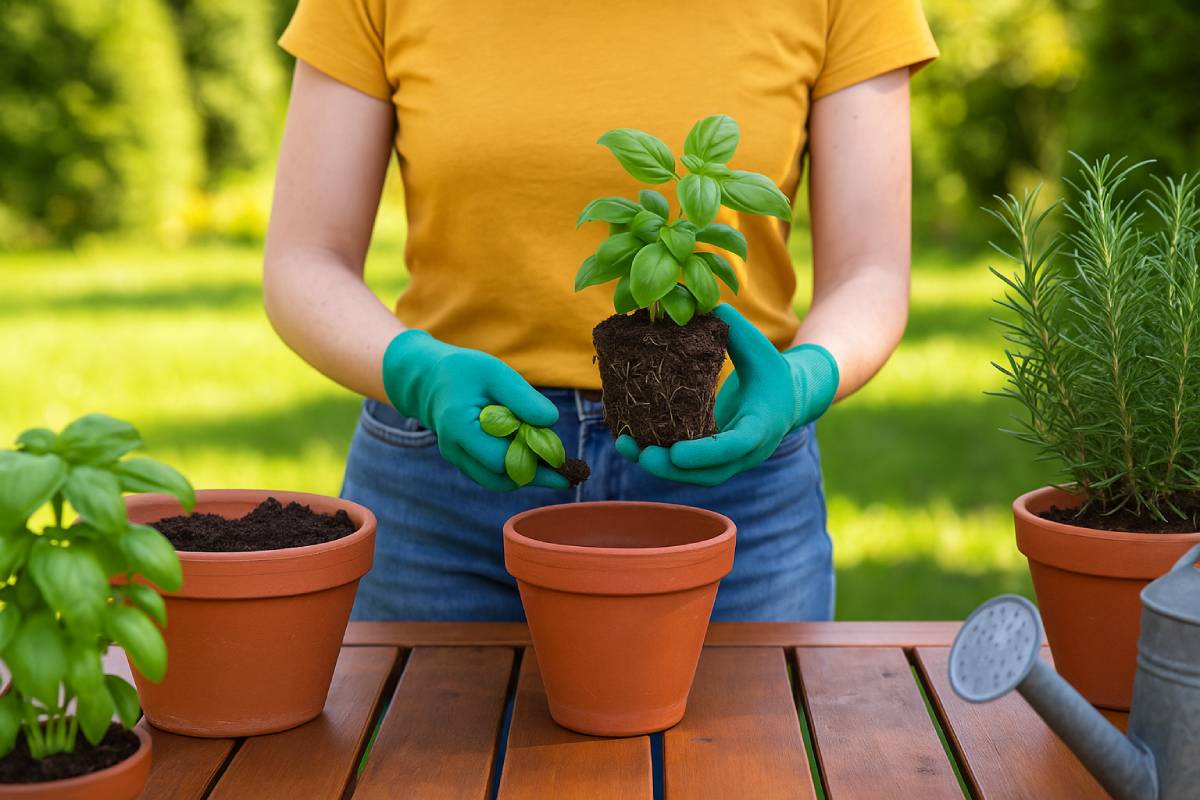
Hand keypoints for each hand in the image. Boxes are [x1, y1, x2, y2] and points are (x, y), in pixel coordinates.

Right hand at [382, 331, 567, 490]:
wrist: (429, 380)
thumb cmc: (465, 372)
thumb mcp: (495, 372)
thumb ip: (522, 397)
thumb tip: (551, 423)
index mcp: (458, 427)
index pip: (499, 458)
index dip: (529, 453)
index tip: (554, 444)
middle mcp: (454, 450)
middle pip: (501, 477)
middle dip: (534, 470)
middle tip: (566, 465)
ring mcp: (458, 460)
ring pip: (499, 482)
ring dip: (528, 473)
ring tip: (555, 463)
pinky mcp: (465, 462)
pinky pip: (494, 475)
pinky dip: (516, 468)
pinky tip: (537, 456)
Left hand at [615, 304, 837, 485]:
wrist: (786, 399)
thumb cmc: (771, 370)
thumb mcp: (760, 348)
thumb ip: (734, 329)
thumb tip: (701, 306)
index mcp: (761, 426)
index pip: (735, 446)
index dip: (705, 454)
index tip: (676, 452)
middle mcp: (746, 452)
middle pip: (710, 474)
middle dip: (673, 469)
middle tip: (642, 455)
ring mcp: (729, 461)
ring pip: (695, 476)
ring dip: (659, 468)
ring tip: (626, 447)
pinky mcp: (714, 460)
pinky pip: (687, 468)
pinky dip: (659, 460)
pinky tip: (631, 443)